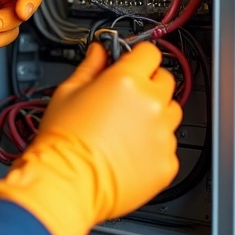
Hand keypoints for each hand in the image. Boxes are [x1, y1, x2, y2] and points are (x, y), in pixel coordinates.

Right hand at [0, 42, 181, 234]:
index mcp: (127, 81)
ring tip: (127, 128)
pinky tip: (129, 151)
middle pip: (166, 80)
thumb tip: (99, 53)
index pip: (150, 53)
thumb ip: (90, 67)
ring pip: (172, 113)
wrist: (67, 182)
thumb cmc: (63, 141)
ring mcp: (163, 134)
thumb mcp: (67, 92)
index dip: (139, 57)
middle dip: (148, 84)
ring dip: (156, 114)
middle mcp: (151, 104)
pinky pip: (168, 145)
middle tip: (125, 98)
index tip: (132, 64)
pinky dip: (154, 146)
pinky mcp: (167, 162)